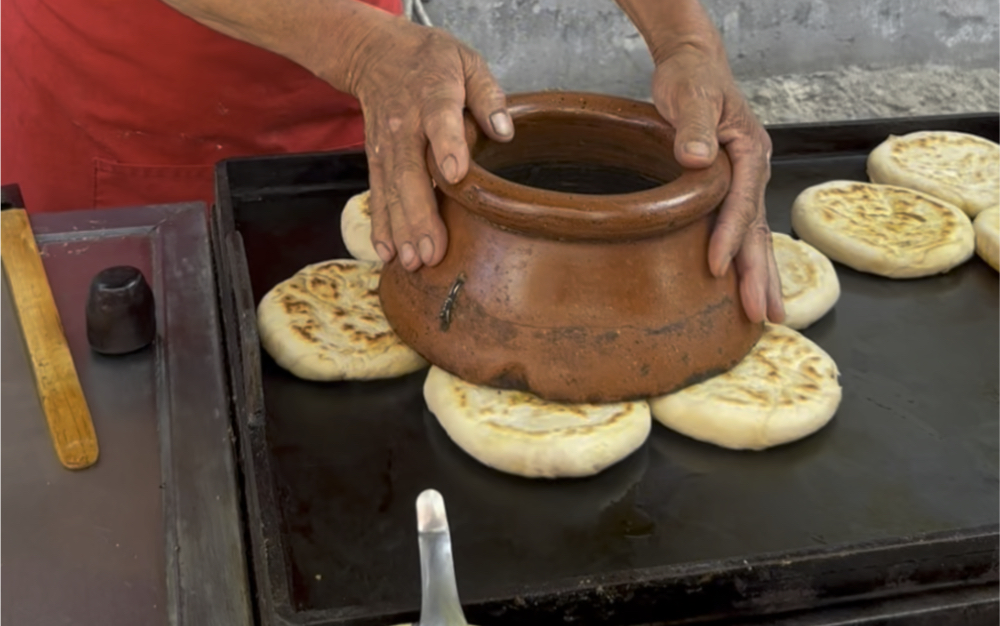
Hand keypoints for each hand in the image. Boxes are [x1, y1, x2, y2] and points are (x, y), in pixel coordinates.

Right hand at [346, 18, 513, 270]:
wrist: (376, 54)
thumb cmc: (431, 61)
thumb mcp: (467, 62)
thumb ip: (488, 94)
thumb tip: (505, 129)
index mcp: (433, 95)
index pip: (440, 121)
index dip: (448, 146)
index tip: (455, 174)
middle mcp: (405, 125)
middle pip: (411, 172)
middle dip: (420, 214)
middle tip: (434, 251)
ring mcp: (387, 147)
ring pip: (392, 191)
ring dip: (401, 229)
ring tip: (414, 262)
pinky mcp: (376, 161)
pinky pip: (377, 196)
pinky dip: (381, 226)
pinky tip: (388, 253)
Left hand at [650, 45, 783, 323]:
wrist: (695, 66)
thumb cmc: (691, 78)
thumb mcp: (690, 94)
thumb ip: (693, 124)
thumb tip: (695, 157)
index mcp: (750, 151)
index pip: (740, 203)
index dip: (728, 237)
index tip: (716, 269)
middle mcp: (755, 170)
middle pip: (759, 229)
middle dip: (760, 274)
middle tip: (763, 315)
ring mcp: (747, 182)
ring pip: (757, 236)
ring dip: (762, 276)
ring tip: (768, 314)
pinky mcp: (733, 189)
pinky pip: (745, 229)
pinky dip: (749, 259)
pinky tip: (749, 285)